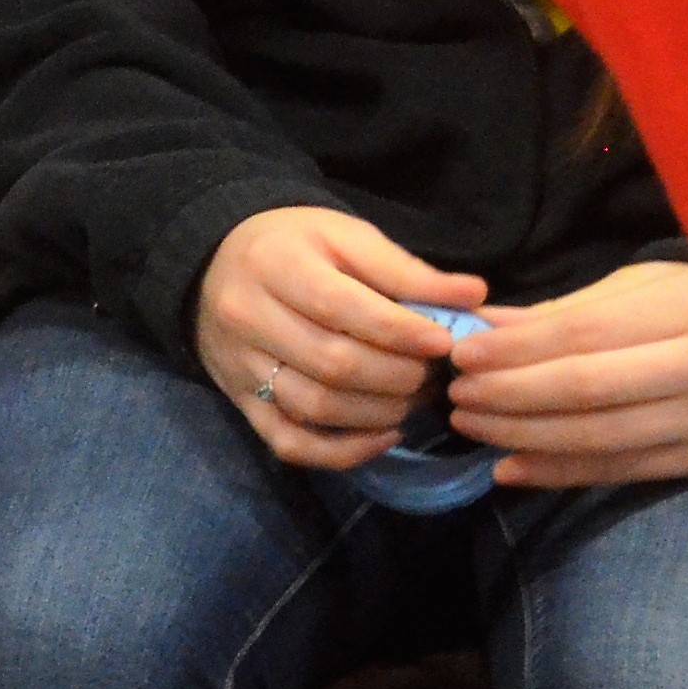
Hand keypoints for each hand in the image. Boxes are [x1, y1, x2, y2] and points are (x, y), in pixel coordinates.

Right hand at [195, 205, 488, 469]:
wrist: (214, 266)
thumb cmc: (294, 246)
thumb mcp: (345, 237)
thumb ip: (405, 269)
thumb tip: (473, 296)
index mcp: (275, 266)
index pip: (340, 307)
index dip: (400, 331)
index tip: (444, 341)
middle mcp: (247, 319)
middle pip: (332, 364)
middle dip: (398, 375)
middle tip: (433, 372)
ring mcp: (240, 367)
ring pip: (315, 407)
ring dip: (380, 412)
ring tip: (413, 397)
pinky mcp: (240, 403)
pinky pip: (290, 442)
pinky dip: (343, 452)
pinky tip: (385, 436)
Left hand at [447, 260, 687, 485]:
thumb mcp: (640, 287)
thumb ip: (565, 310)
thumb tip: (484, 326)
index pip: (584, 334)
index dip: (515, 349)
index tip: (462, 354)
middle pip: (585, 389)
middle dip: (508, 395)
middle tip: (457, 395)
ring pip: (597, 436)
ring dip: (521, 436)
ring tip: (471, 425)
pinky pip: (619, 470)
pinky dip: (557, 472)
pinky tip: (510, 466)